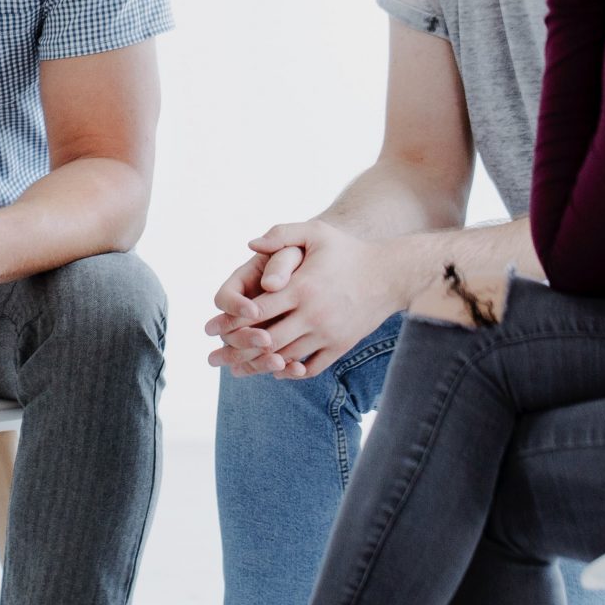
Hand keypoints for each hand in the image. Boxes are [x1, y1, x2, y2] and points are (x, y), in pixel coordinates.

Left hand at [205, 218, 400, 377]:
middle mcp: (313, 314)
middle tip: (217, 357)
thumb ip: (282, 235)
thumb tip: (250, 244)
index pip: (257, 311)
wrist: (391, 274)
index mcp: (301, 287)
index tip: (212, 329)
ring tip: (238, 369)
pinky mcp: (340, 345)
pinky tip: (277, 368)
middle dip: (238, 350)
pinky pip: (310, 367)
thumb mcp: (316, 233)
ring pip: (286, 357)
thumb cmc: (348, 251)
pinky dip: (290, 371)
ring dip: (260, 364)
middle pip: (267, 340)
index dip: (232, 322)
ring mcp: (328, 333)